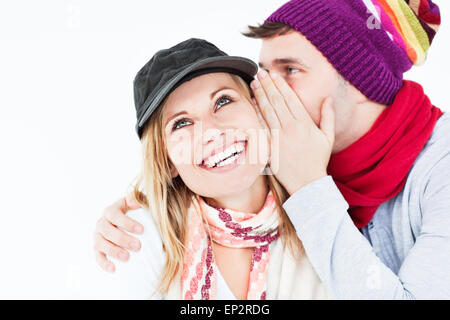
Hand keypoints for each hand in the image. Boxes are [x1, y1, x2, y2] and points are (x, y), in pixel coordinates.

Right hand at [93, 194, 142, 271]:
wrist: (128, 223)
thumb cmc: (137, 212)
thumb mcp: (138, 203)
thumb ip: (138, 199)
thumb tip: (136, 202)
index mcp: (111, 210)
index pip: (114, 214)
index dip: (126, 222)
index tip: (141, 230)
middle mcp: (101, 222)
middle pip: (107, 230)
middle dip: (122, 238)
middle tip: (138, 246)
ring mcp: (98, 235)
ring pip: (100, 243)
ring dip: (113, 251)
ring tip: (127, 257)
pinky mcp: (97, 248)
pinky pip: (97, 256)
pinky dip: (103, 263)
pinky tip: (113, 269)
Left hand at [251, 70, 334, 194]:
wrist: (308, 183)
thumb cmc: (318, 160)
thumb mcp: (327, 137)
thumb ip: (328, 116)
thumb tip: (328, 98)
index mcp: (305, 123)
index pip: (290, 98)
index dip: (280, 85)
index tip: (273, 75)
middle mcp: (291, 127)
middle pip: (276, 101)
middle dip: (267, 85)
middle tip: (260, 72)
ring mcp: (279, 137)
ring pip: (267, 111)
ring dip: (260, 95)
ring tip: (254, 82)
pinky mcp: (270, 147)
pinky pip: (261, 127)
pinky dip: (256, 114)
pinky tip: (252, 103)